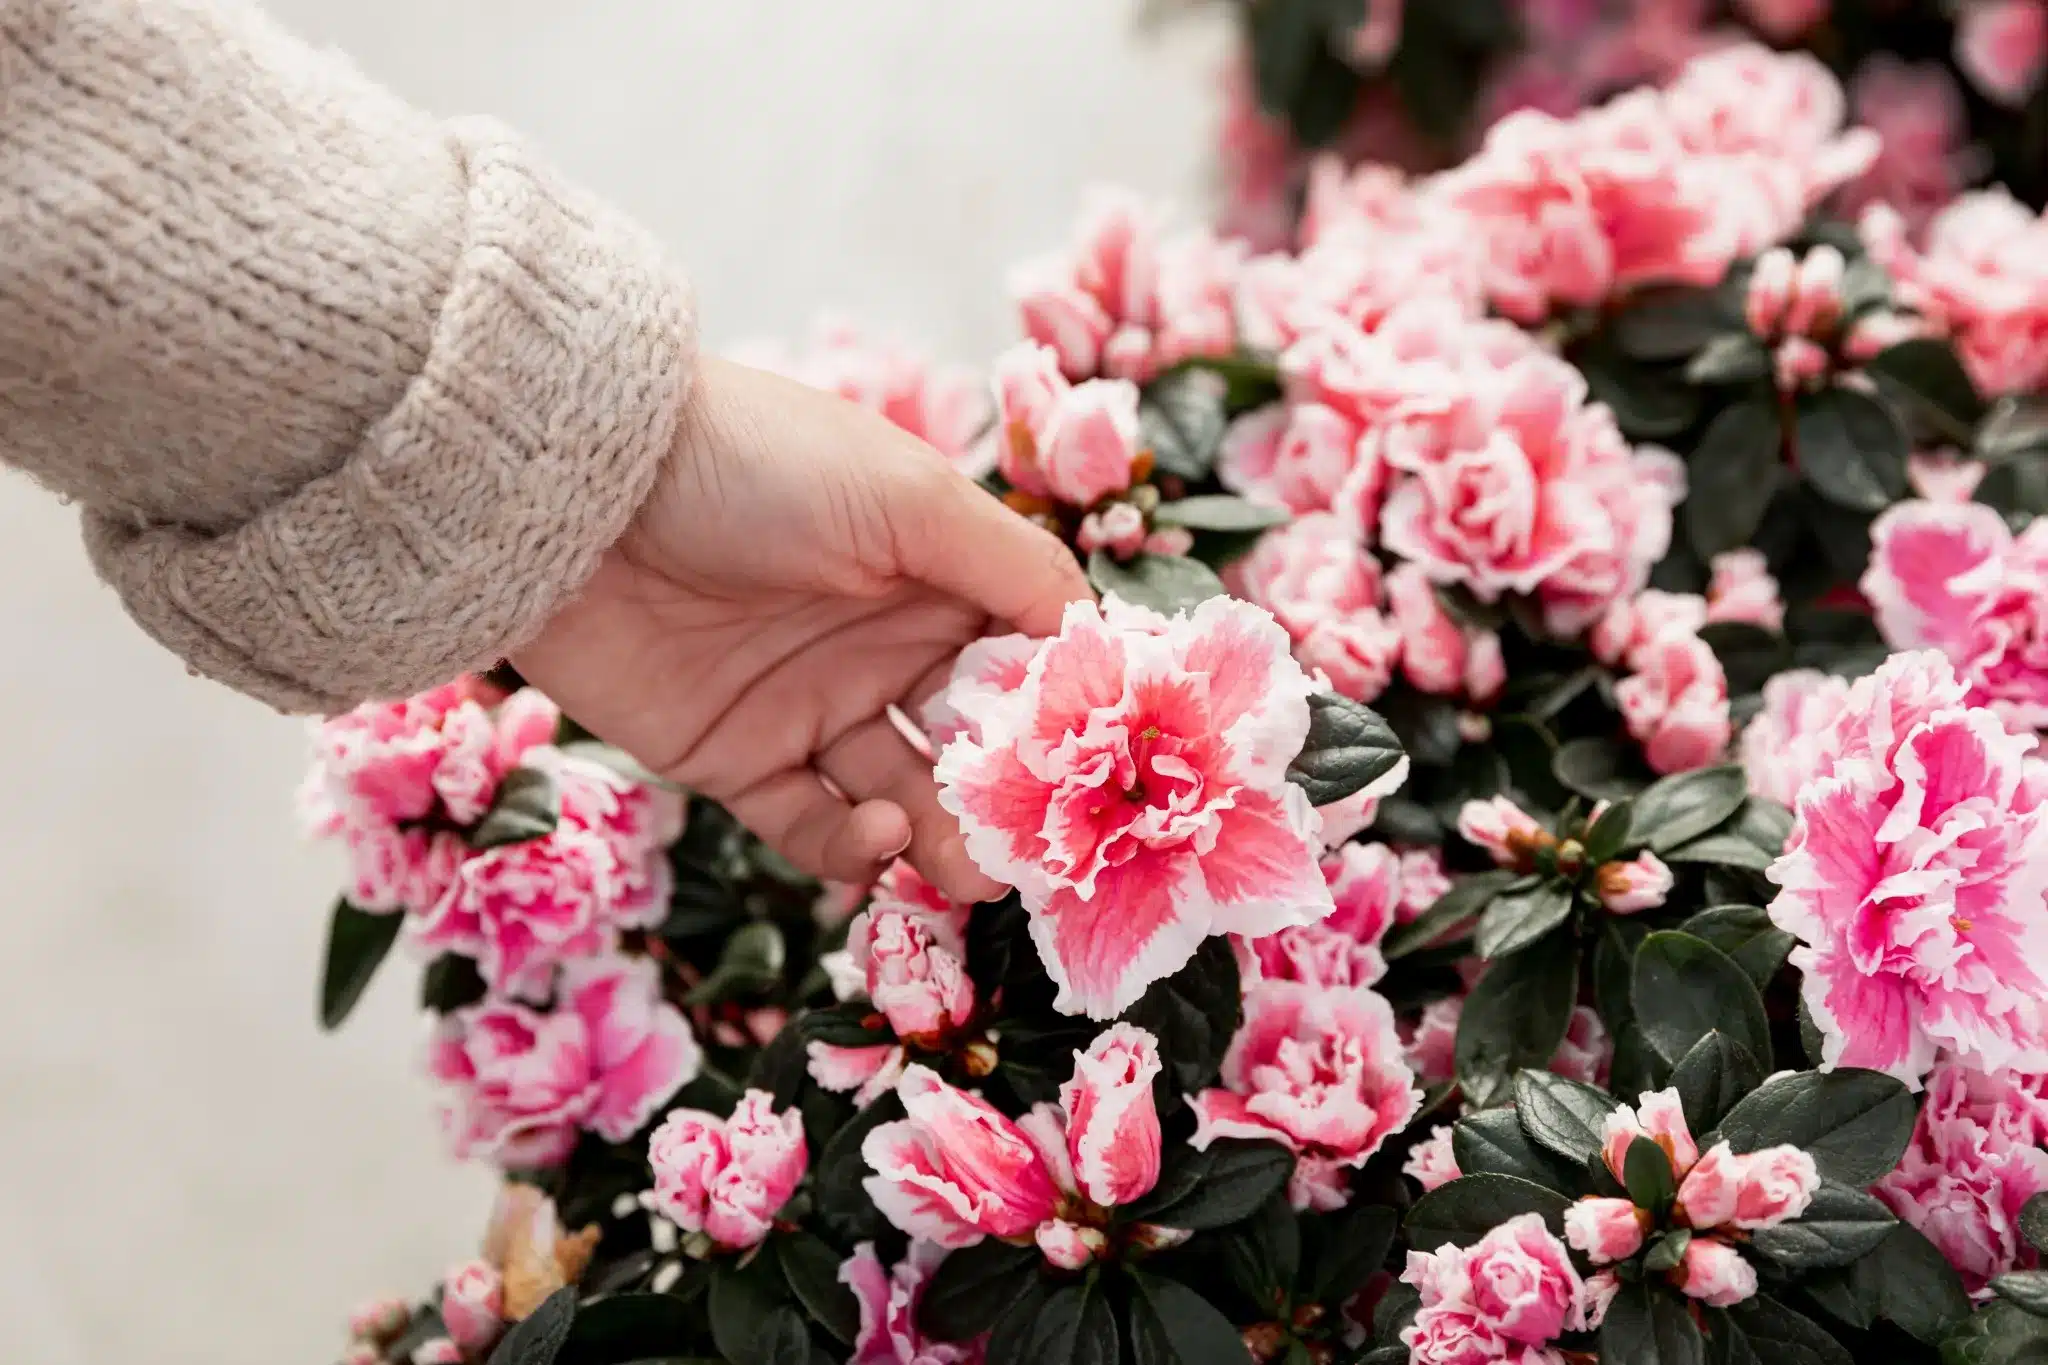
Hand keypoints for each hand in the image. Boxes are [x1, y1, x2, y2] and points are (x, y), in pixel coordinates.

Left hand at [515, 355, 1091, 901]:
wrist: (576, 494)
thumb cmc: (755, 467)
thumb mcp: (908, 497)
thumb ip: (1012, 568)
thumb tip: (1100, 636)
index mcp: (935, 572)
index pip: (1025, 655)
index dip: (1064, 711)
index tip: (1106, 770)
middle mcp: (883, 641)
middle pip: (971, 742)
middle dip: (1008, 798)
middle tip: (1039, 852)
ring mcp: (811, 705)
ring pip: (904, 799)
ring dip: (945, 840)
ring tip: (971, 872)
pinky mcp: (739, 760)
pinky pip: (813, 827)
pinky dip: (851, 849)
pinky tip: (875, 839)